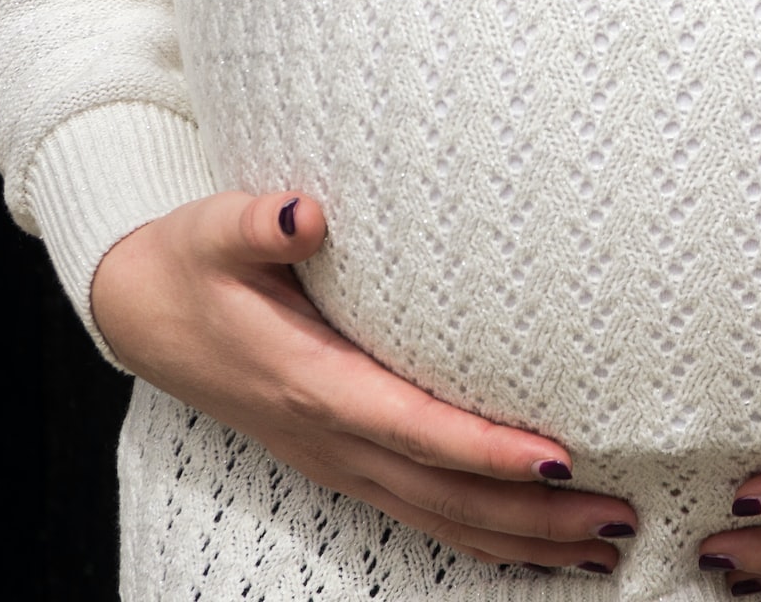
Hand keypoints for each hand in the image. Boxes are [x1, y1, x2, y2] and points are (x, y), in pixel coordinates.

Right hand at [89, 190, 637, 572]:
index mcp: (309, 382)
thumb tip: (302, 213)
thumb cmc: (190, 264)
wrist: (141, 312)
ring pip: (440, 517)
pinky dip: (484, 537)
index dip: (484, 450)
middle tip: (619, 517)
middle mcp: (329, 436)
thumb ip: (255, 223)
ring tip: (605, 548)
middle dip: (534, 515)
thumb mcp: (210, 231)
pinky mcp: (342, 462)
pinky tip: (539, 546)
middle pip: (444, 494)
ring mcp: (336, 459)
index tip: (558, 458)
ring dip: (523, 540)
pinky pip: (422, 514)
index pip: (413, 427)